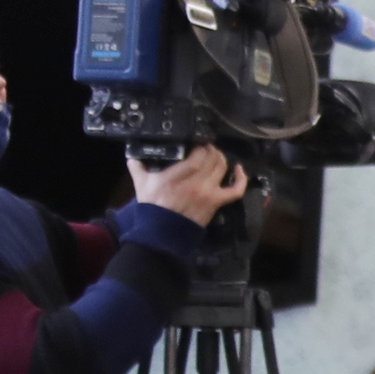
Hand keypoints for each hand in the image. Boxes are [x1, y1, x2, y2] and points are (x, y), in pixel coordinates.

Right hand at [130, 145, 245, 224]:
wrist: (162, 231)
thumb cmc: (153, 206)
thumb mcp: (142, 183)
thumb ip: (137, 167)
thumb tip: (133, 155)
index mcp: (176, 176)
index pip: (197, 155)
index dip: (201, 146)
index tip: (198, 142)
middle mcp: (195, 183)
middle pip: (212, 159)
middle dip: (210, 149)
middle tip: (206, 146)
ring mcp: (208, 192)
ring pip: (223, 168)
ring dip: (221, 158)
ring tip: (215, 154)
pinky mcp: (216, 202)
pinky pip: (235, 190)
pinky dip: (241, 179)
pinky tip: (239, 170)